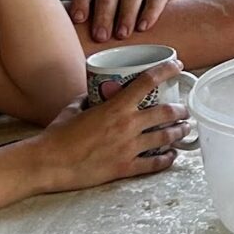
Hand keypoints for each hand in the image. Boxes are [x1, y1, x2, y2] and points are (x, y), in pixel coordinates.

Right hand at [32, 68, 188, 191]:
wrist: (48, 163)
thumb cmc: (57, 135)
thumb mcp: (74, 108)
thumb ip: (88, 99)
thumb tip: (93, 94)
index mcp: (114, 107)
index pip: (147, 81)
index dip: (166, 70)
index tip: (178, 64)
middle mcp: (126, 126)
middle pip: (165, 112)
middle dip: (180, 110)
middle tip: (184, 109)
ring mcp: (128, 148)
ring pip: (165, 138)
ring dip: (179, 132)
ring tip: (185, 129)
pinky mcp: (125, 168)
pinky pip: (154, 164)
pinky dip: (167, 159)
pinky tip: (172, 156)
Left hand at [72, 0, 183, 42]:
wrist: (165, 11)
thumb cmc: (125, 23)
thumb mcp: (107, 23)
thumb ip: (90, 30)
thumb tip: (69, 53)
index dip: (81, 1)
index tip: (78, 20)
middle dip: (103, 13)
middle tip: (101, 37)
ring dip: (125, 13)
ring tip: (122, 35)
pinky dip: (150, 10)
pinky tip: (144, 27)